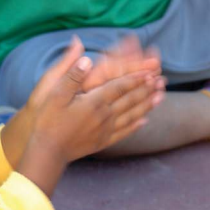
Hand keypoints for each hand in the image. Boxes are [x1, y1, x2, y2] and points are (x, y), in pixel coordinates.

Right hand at [27, 38, 163, 162]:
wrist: (47, 152)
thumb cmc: (47, 120)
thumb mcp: (54, 92)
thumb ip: (72, 74)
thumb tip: (87, 57)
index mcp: (94, 101)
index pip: (120, 86)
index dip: (136, 78)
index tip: (150, 71)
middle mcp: (104, 116)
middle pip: (130, 100)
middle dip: (147, 89)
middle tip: (162, 81)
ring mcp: (104, 130)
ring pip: (131, 115)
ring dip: (147, 105)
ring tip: (160, 97)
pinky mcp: (101, 141)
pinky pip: (124, 132)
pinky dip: (136, 126)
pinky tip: (144, 122)